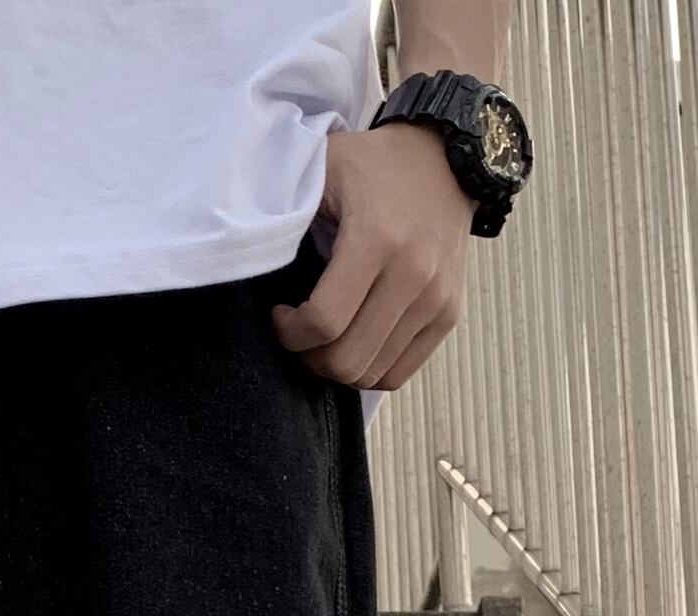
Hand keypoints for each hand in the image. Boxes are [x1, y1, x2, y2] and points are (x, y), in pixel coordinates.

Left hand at [274, 123, 474, 390]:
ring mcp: (436, 298)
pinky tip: (355, 340)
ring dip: (338, 366)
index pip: (324, 322)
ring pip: (372, 375)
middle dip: (310, 357)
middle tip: (300, 333)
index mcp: (377, 238)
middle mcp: (414, 274)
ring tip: (326, 337)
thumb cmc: (373, 165)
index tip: (280, 315)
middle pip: (348, 360)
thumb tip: (248, 252)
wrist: (446, 157)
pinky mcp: (449, 314)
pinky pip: (399, 374)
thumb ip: (286, 208)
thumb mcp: (323, 166)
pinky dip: (370, 369)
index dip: (290, 333)